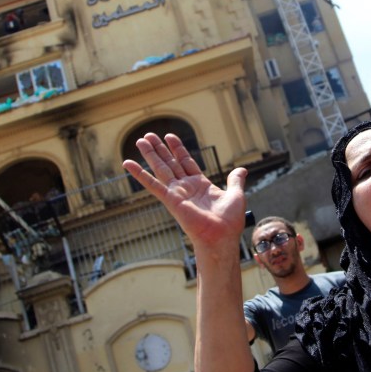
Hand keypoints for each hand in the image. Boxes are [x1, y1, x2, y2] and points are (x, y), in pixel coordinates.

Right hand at [123, 133, 247, 249]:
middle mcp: (186, 188)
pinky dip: (139, 174)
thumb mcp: (236, 195)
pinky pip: (152, 184)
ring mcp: (177, 193)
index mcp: (200, 185)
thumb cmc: (229, 222)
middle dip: (160, 149)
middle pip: (170, 163)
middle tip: (148, 135)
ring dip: (150, 154)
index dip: (177, 149)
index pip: (186, 162)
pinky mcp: (170, 199)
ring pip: (160, 169)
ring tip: (140, 140)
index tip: (169, 137)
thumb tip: (242, 170)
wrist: (222, 236)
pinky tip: (128, 164)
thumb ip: (235, 180)